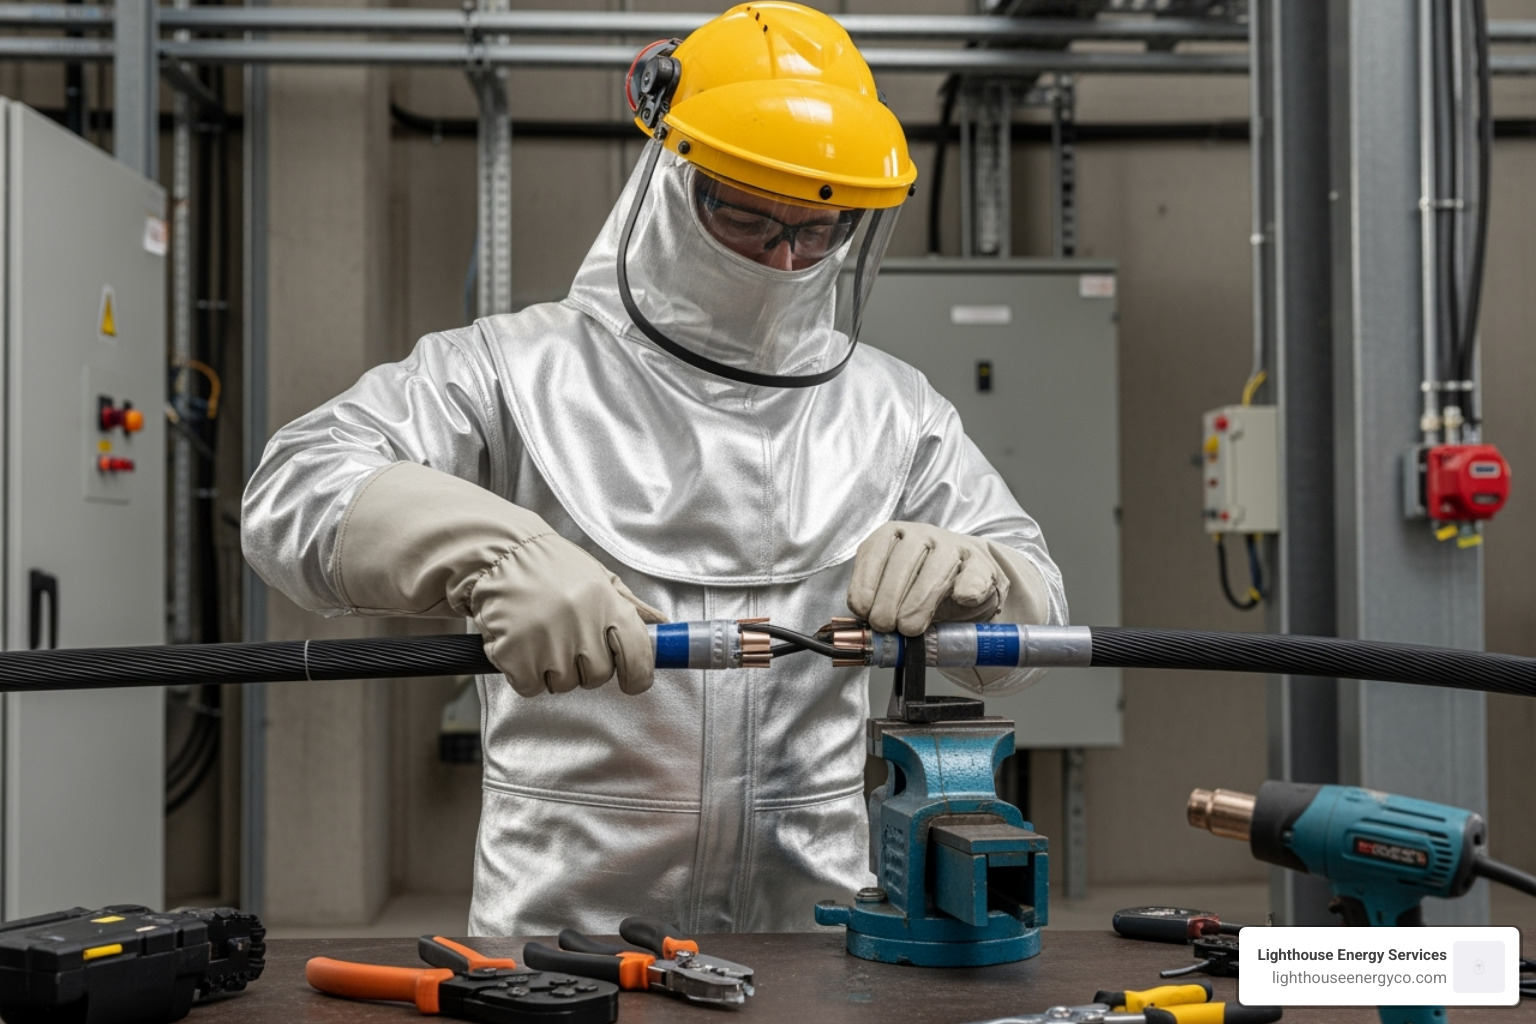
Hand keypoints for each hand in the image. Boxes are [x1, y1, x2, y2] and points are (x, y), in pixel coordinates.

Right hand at [333, 461, 664, 696]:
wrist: (496, 556)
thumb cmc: (550, 567)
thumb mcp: (598, 577)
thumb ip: (632, 606)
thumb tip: (664, 626)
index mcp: (607, 603)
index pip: (639, 654)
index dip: (639, 674)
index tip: (634, 679)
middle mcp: (581, 624)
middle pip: (598, 676)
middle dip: (585, 666)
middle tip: (567, 638)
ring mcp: (548, 643)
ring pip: (564, 686)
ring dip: (553, 669)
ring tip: (541, 633)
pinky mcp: (516, 658)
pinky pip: (531, 687)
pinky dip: (525, 674)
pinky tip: (521, 643)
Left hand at [846, 521, 1007, 635]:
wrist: (964, 580)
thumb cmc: (920, 585)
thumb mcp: (891, 588)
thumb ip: (876, 600)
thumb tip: (864, 622)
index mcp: (893, 535)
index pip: (874, 553)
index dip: (865, 584)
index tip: (863, 610)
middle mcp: (921, 535)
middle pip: (902, 564)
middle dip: (889, 600)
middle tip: (885, 625)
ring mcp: (953, 547)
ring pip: (935, 572)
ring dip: (920, 603)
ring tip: (910, 628)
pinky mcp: (980, 564)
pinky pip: (973, 576)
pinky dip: (967, 589)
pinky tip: (958, 599)